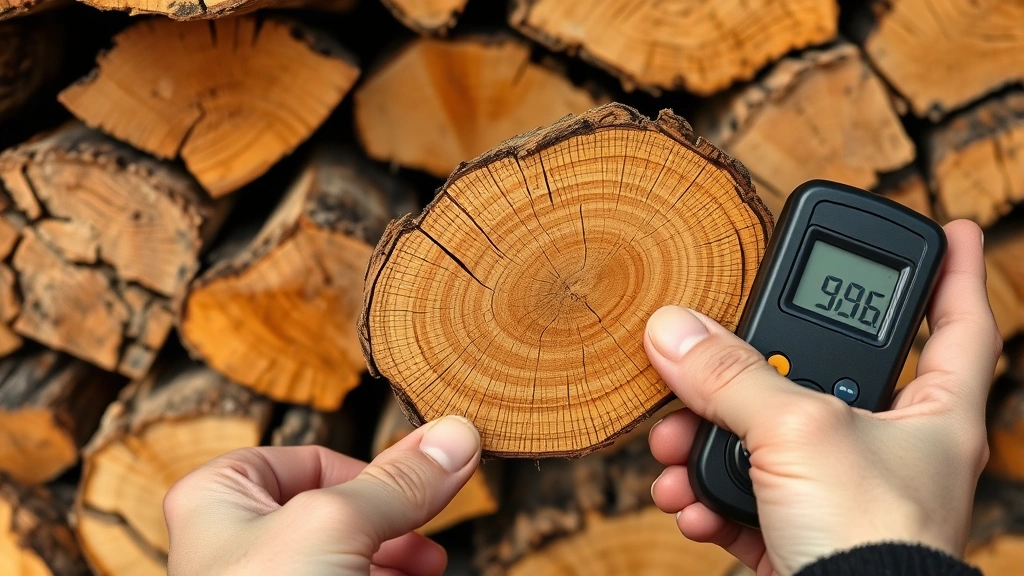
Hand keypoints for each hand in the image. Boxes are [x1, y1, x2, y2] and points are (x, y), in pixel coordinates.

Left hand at [163, 415, 480, 575]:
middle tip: (429, 540)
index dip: (367, 473)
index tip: (417, 485)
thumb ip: (397, 483)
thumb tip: (454, 438)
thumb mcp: (335, 525)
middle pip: (338, 511)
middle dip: (393, 525)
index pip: (308, 459)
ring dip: (397, 562)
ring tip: (429, 570)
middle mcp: (239, 542)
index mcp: (219, 497)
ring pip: (350, 556)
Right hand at [645, 220, 999, 575]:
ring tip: (675, 444)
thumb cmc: (872, 539)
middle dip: (751, 368)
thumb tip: (675, 330)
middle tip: (716, 347)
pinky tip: (687, 499)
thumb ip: (733, 376)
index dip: (953, 273)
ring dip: (706, 440)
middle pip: (819, 374)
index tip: (946, 227)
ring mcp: (838, 491)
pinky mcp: (796, 530)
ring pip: (763, 437)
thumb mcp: (798, 434)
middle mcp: (888, 447)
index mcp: (931, 414)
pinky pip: (743, 494)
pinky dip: (706, 493)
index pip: (957, 324)